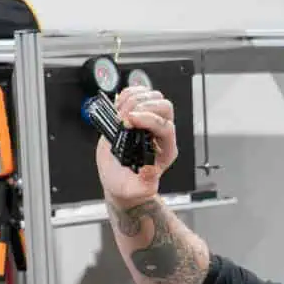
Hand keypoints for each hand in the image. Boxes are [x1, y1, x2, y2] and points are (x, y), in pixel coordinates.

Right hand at [95, 87, 178, 208]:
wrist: (118, 180)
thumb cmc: (129, 185)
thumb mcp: (136, 190)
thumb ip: (145, 186)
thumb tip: (151, 170)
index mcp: (166, 150)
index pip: (166, 126)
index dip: (148, 119)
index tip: (129, 121)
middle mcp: (161, 133)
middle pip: (164, 106)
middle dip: (142, 106)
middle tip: (124, 117)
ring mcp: (149, 122)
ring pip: (153, 96)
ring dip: (134, 99)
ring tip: (120, 114)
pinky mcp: (137, 114)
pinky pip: (139, 93)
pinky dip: (127, 94)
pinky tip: (118, 106)